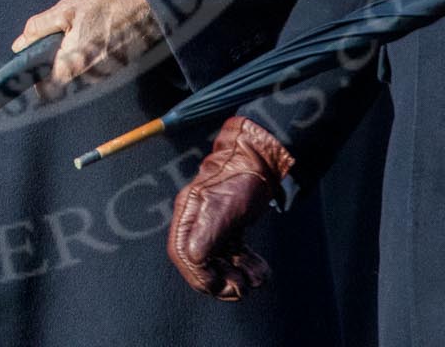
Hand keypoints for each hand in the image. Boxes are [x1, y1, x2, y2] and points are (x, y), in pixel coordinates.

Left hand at [14, 0, 161, 100]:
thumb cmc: (108, 1)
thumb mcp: (67, 8)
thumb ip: (39, 28)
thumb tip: (19, 45)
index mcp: (74, 63)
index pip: (46, 90)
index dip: (35, 79)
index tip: (32, 62)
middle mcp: (90, 76)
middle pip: (61, 82)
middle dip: (52, 64)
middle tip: (54, 38)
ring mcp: (105, 74)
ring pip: (77, 75)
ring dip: (70, 58)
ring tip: (76, 30)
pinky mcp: (116, 68)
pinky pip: (92, 68)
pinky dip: (86, 55)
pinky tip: (91, 32)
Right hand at [168, 116, 291, 300]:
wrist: (262, 157)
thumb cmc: (240, 177)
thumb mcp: (222, 208)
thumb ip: (205, 235)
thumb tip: (194, 262)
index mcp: (188, 215)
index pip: (182, 255)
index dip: (199, 276)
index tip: (221, 285)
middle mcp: (197, 221)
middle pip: (201, 263)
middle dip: (222, 279)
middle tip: (243, 287)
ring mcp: (213, 223)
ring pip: (219, 261)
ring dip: (237, 276)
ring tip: (257, 279)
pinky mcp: (229, 225)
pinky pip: (233, 254)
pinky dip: (245, 266)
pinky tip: (260, 271)